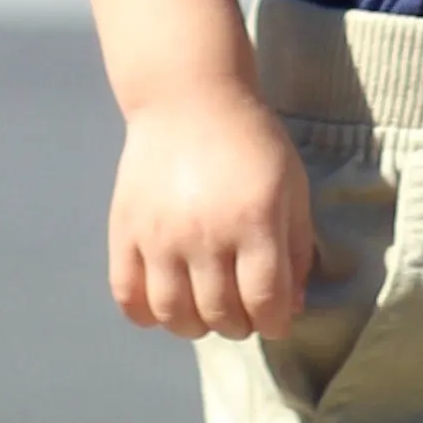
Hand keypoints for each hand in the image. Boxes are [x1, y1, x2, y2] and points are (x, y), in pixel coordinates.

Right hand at [108, 86, 318, 337]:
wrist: (188, 97)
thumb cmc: (250, 141)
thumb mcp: (292, 186)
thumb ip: (297, 249)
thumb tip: (290, 309)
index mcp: (254, 220)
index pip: (265, 303)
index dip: (275, 323)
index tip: (274, 316)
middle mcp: (205, 233)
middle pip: (221, 315)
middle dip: (240, 325)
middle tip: (242, 309)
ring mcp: (159, 234)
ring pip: (174, 315)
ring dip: (196, 325)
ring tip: (205, 308)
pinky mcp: (125, 230)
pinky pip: (128, 295)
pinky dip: (147, 314)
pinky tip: (165, 301)